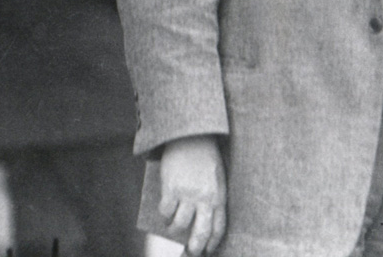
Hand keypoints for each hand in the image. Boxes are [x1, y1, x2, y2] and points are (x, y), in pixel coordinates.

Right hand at [159, 135, 226, 255]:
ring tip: (174, 228)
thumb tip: (201, 220)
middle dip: (195, 247)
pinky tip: (165, 213)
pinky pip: (165, 211)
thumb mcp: (217, 178)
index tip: (207, 251)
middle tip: (191, 252)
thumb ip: (212, 198)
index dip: (212, 243)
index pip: (218, 227)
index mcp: (219, 196)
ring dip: (175, 230)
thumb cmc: (206, 159)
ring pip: (179, 225)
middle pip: (200, 232)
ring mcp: (188, 194)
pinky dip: (164, 215)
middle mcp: (205, 198)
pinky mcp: (172, 189)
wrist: (193, 137)